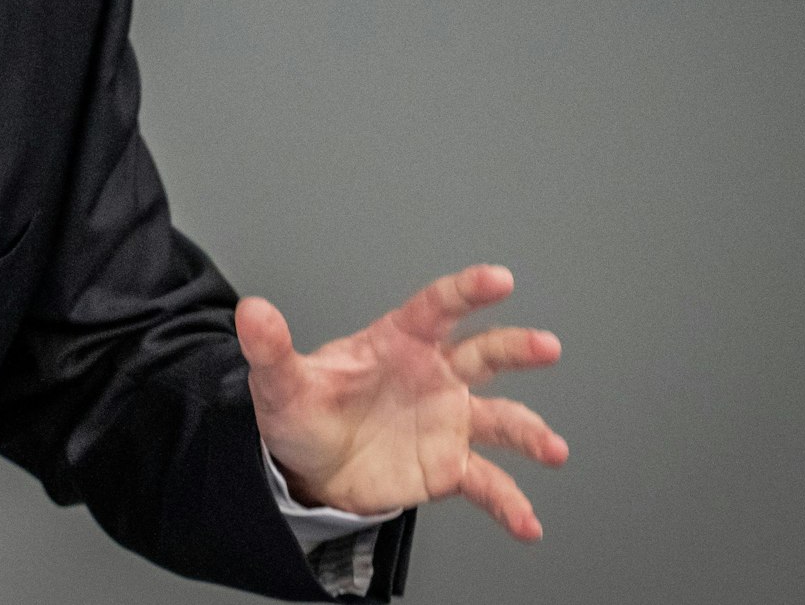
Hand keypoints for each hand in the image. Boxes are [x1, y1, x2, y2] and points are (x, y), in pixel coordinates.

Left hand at [238, 264, 567, 540]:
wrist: (309, 469)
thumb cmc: (304, 413)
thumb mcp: (280, 382)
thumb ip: (270, 347)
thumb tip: (251, 312)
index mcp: (399, 342)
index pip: (437, 309)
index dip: (467, 291)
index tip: (498, 280)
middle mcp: (435, 375)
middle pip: (484, 354)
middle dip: (516, 348)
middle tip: (545, 346)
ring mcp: (448, 420)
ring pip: (500, 419)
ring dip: (530, 432)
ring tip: (553, 449)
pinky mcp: (449, 466)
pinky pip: (487, 483)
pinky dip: (510, 503)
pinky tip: (527, 524)